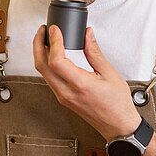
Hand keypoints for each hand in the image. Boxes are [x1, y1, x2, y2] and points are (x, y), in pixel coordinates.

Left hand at [33, 25, 141, 141]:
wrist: (117, 125)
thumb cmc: (117, 104)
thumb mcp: (109, 74)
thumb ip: (95, 53)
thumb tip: (87, 35)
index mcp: (80, 85)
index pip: (56, 61)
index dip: (54, 42)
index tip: (55, 30)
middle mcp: (67, 92)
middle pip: (41, 66)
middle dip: (38, 44)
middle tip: (43, 31)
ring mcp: (63, 97)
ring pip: (43, 73)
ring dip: (41, 54)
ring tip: (47, 40)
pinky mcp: (63, 98)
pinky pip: (49, 79)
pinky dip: (47, 64)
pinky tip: (53, 55)